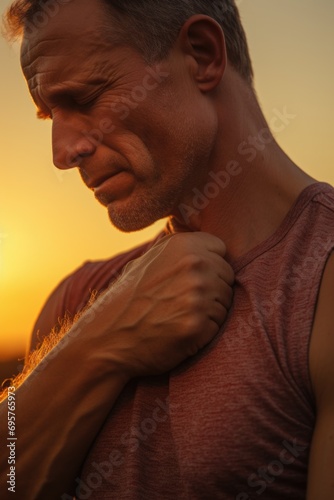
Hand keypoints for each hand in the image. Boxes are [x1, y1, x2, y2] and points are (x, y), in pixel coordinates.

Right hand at [85, 232, 233, 376]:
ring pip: (225, 302)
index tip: (191, 278)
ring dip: (209, 312)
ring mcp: (197, 295)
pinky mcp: (198, 324)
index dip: (209, 265)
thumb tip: (198, 238)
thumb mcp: (146, 260)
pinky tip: (180, 331)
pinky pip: (217, 325)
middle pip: (226, 275)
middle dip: (212, 289)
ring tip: (178, 316)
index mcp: (182, 245)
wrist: (108, 338)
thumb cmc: (128, 300)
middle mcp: (193, 265)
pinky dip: (203, 331)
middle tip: (182, 302)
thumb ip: (175, 248)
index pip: (220, 249)